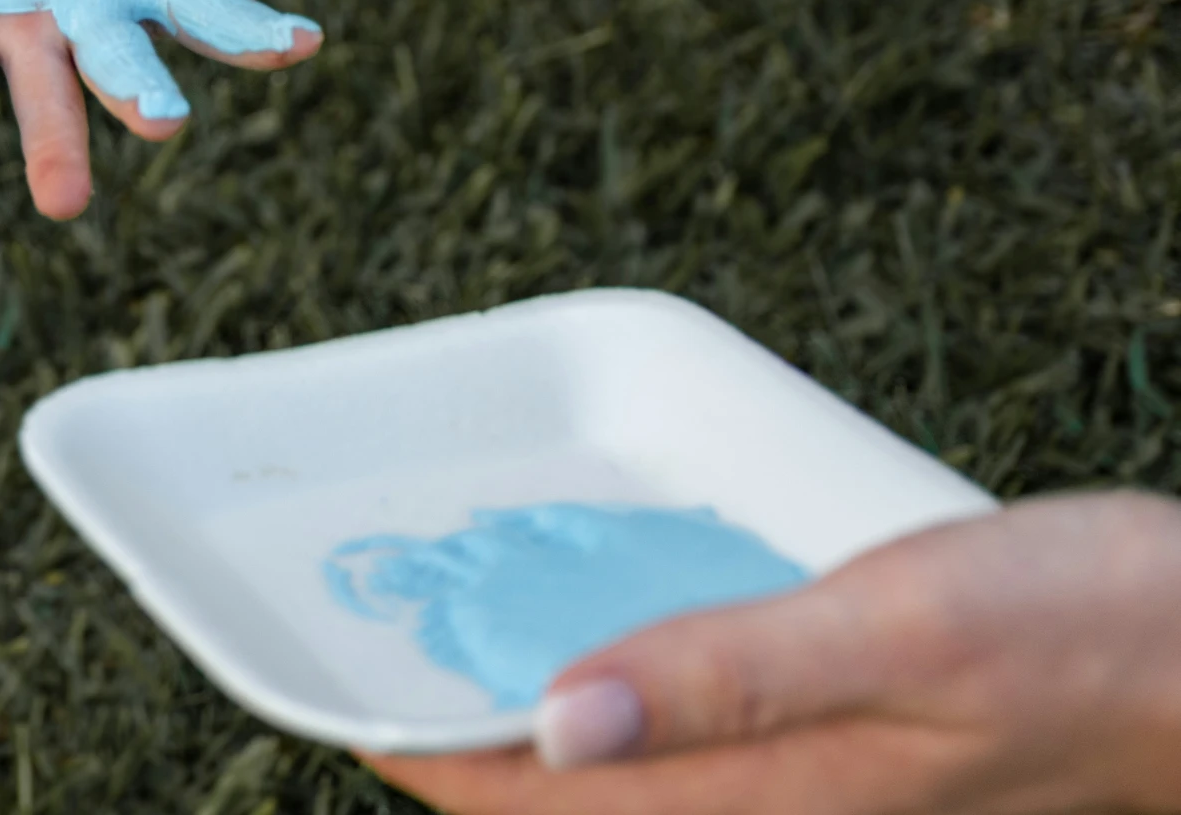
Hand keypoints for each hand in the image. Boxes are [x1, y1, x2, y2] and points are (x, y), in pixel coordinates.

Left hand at [0, 0, 375, 218]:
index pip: (214, 15)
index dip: (254, 29)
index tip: (299, 40)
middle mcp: (97, 22)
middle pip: (124, 65)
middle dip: (142, 94)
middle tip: (165, 123)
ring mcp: (30, 32)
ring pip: (46, 92)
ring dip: (55, 145)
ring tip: (64, 204)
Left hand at [362, 492, 1180, 814]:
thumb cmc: (1085, 633)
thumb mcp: (901, 629)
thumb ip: (730, 675)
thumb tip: (557, 723)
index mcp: (766, 799)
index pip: (544, 807)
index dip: (429, 761)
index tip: (338, 697)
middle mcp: (771, 808)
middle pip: (568, 803)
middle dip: (461, 747)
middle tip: (371, 653)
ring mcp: (805, 785)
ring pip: (622, 771)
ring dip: (528, 720)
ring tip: (447, 639)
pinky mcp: (835, 745)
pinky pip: (688, 731)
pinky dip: (613, 687)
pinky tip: (596, 625)